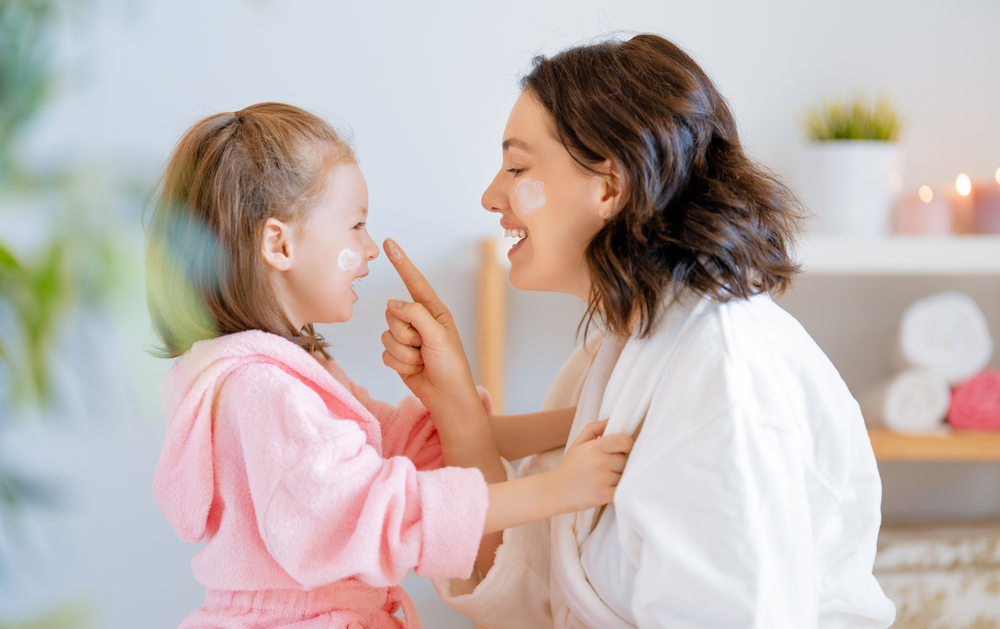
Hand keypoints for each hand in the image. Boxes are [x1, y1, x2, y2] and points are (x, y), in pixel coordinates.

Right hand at [380, 238, 477, 408]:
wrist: (447, 396)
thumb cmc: (451, 365)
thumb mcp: (438, 336)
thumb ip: (415, 314)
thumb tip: (392, 302)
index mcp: (433, 310)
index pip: (414, 281)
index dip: (401, 262)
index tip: (389, 243)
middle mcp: (418, 321)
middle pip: (392, 314)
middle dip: (405, 334)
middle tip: (423, 347)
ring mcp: (407, 338)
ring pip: (387, 335)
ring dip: (404, 353)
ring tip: (422, 360)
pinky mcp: (397, 355)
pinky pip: (385, 353)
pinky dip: (399, 364)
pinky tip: (415, 370)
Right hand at [549, 419, 632, 512]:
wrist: (554, 492)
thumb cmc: (569, 467)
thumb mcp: (578, 444)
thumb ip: (594, 428)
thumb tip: (611, 420)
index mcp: (594, 447)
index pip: (625, 441)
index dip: (626, 446)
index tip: (620, 451)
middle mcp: (600, 462)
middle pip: (627, 459)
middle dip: (622, 463)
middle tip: (610, 467)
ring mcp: (603, 479)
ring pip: (626, 475)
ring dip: (621, 477)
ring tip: (607, 479)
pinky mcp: (605, 495)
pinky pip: (624, 489)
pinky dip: (620, 490)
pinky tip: (609, 488)